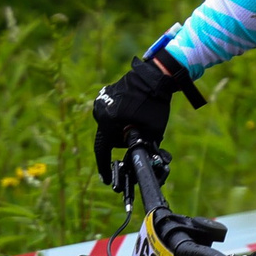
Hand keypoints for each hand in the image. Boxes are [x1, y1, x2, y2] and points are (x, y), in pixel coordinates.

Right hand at [91, 46, 203, 188]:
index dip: (105, 167)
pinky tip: (134, 111)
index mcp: (108, 121)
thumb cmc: (155, 103)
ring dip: (122, 129)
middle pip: (109, 138)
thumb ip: (143, 147)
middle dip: (122, 141)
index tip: (107, 179)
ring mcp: (101, 101)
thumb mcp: (153, 131)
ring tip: (139, 119)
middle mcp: (100, 111)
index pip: (102, 150)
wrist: (155, 76)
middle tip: (138, 134)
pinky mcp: (106, 95)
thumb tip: (139, 160)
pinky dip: (121, 118)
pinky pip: (111, 114)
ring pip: (110, 126)